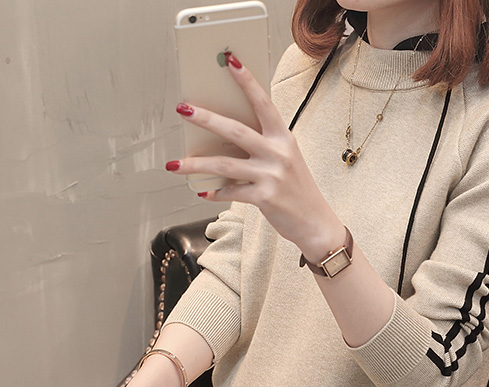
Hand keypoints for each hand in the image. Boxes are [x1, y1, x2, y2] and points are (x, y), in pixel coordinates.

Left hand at [168, 52, 345, 263]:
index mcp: (283, 138)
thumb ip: (261, 146)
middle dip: (206, 118)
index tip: (230, 61)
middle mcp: (278, 153)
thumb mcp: (285, 160)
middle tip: (183, 108)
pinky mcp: (264, 198)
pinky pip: (231, 192)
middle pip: (235, 130)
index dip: (247, 82)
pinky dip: (214, 192)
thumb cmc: (295, 189)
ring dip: (195, 164)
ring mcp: (271, 175)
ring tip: (174, 164)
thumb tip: (222, 138)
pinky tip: (202, 191)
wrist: (315, 222)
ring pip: (224, 164)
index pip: (263, 103)